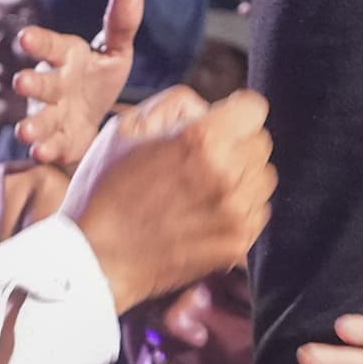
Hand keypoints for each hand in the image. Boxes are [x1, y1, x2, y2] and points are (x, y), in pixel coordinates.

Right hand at [12, 0, 142, 171]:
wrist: (92, 116)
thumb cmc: (98, 75)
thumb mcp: (114, 49)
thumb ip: (121, 22)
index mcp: (67, 58)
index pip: (51, 47)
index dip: (38, 43)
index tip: (25, 37)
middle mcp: (53, 85)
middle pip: (41, 84)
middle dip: (31, 83)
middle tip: (20, 82)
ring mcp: (52, 114)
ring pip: (39, 119)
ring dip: (32, 125)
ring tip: (24, 131)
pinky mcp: (58, 141)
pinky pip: (50, 145)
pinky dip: (46, 149)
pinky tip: (41, 152)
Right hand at [61, 85, 274, 313]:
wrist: (99, 258)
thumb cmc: (107, 190)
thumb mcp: (128, 129)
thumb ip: (178, 105)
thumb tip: (212, 108)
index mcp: (202, 139)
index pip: (254, 107)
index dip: (234, 112)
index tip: (221, 122)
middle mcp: (228, 174)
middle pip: (261, 143)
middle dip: (236, 144)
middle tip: (203, 160)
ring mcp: (237, 212)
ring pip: (263, 177)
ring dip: (242, 177)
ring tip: (204, 188)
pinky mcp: (239, 242)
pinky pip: (258, 211)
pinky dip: (239, 208)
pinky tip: (206, 213)